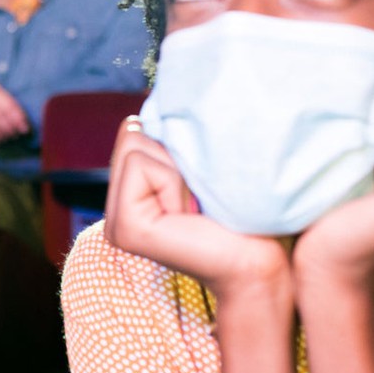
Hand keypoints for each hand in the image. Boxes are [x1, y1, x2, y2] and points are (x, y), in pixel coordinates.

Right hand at [104, 118, 289, 308]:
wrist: (259, 261)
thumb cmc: (241, 213)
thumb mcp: (197, 167)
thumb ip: (166, 142)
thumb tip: (147, 111)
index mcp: (129, 198)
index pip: (133, 130)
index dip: (173, 144)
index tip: (199, 185)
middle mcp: (115, 212)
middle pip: (130, 133)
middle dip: (172, 154)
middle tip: (198, 197)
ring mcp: (115, 224)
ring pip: (133, 144)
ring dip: (176, 168)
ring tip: (195, 205)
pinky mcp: (124, 228)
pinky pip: (140, 166)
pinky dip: (174, 181)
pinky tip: (189, 215)